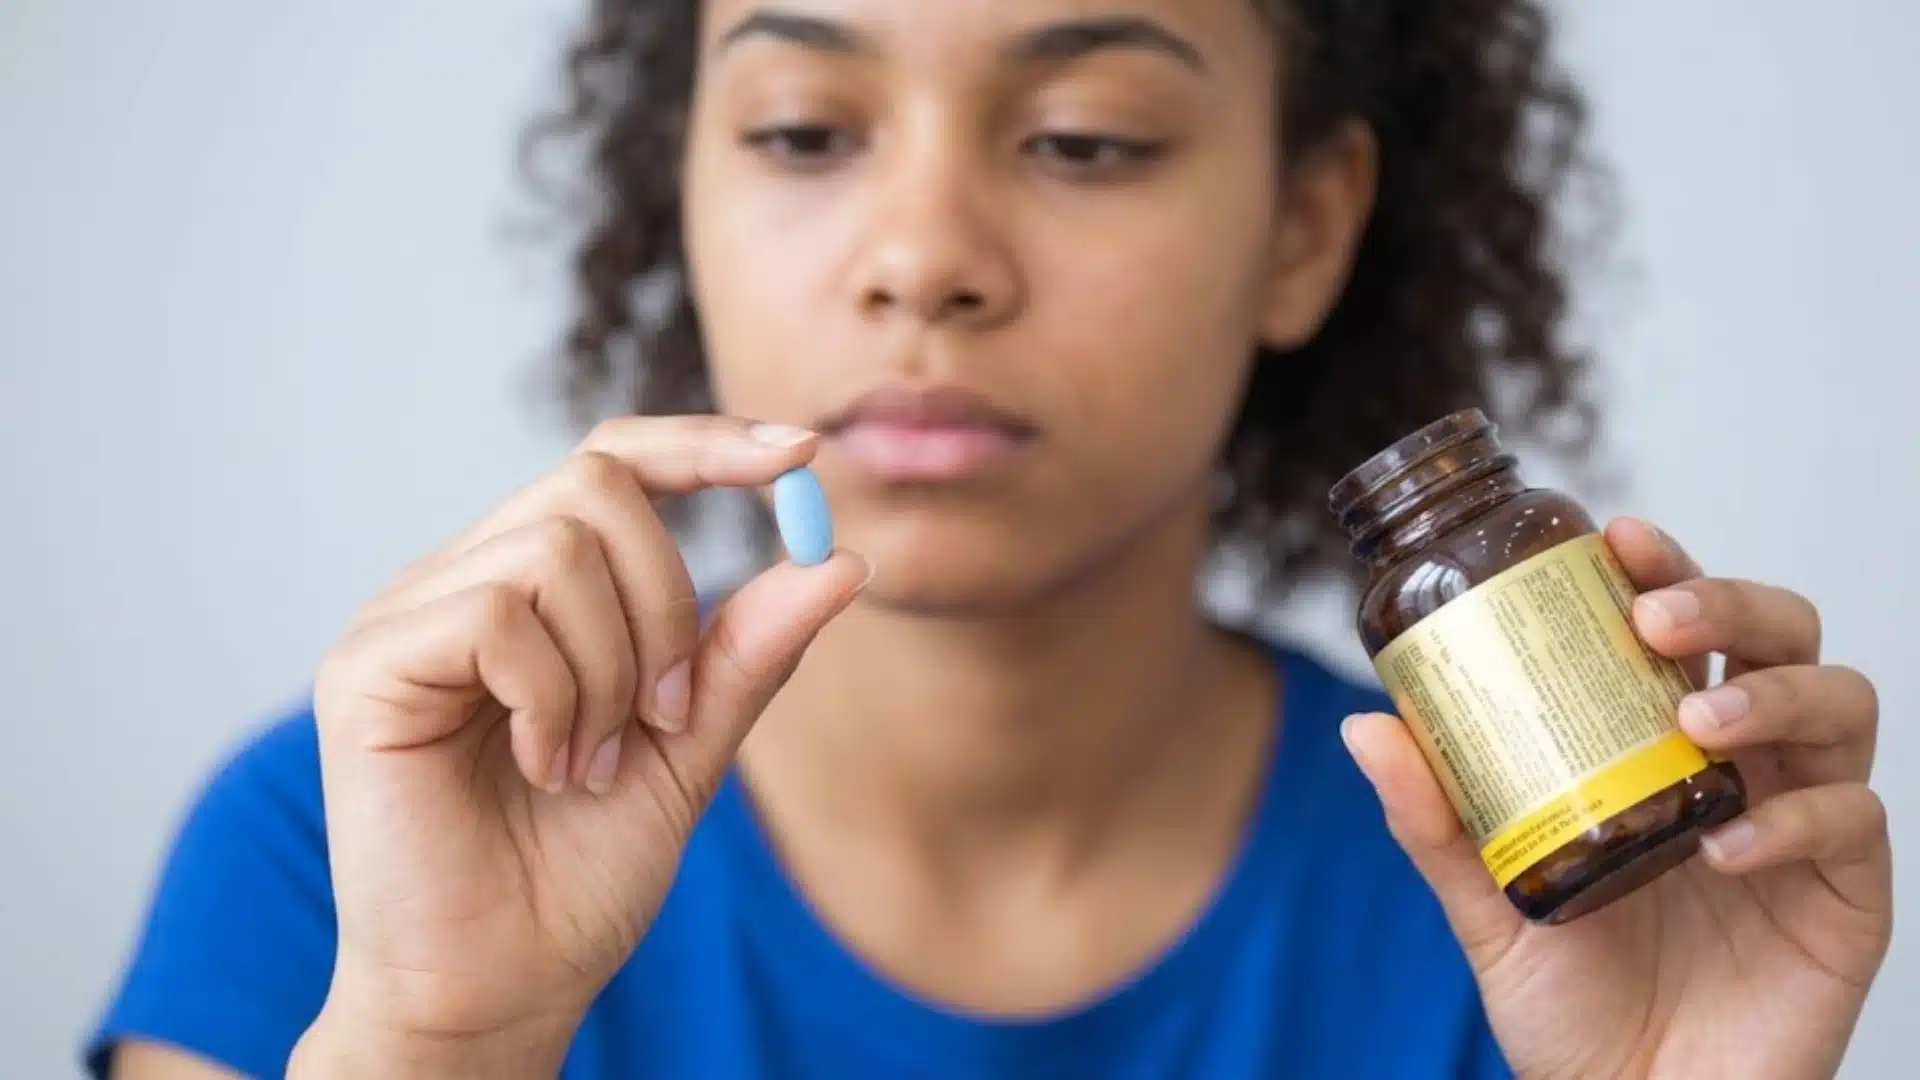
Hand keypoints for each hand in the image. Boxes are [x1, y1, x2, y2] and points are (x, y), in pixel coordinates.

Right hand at [295, 416, 867, 1070]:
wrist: (500, 988)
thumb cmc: (578, 876)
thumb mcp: (690, 749)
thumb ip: (747, 655)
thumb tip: (841, 561)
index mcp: (530, 589)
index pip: (612, 464)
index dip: (704, 444)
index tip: (802, 455)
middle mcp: (460, 580)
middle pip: (596, 486)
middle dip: (666, 602)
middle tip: (666, 716)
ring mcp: (406, 617)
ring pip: (555, 547)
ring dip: (614, 667)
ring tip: (592, 763)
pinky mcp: (367, 666)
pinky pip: (497, 613)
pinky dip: (555, 696)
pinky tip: (547, 767)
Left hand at [1343, 517, 1890, 1079]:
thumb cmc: (1568, 1004)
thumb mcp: (1487, 904)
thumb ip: (1436, 823)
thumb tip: (1365, 725)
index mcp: (1661, 746)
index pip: (1686, 628)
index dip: (1666, 568)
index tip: (1617, 536)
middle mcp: (1743, 766)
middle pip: (1781, 635)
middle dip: (1728, 603)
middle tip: (1656, 617)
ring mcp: (1803, 824)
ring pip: (1839, 705)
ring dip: (1770, 696)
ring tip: (1697, 725)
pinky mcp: (1847, 898)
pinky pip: (1856, 823)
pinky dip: (1797, 819)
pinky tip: (1726, 845)